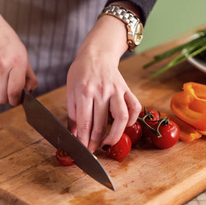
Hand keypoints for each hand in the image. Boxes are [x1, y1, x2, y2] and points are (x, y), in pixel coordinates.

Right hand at [0, 0, 37, 105]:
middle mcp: (3, 66)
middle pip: (2, 97)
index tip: (16, 101)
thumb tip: (29, 92)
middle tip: (8, 94)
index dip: (15, 100)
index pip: (15, 90)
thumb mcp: (23, 55)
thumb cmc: (8, 42)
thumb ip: (29, 76)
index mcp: (17, 63)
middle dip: (5, 99)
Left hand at [66, 14, 140, 151]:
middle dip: (95, 142)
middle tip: (92, 150)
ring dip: (116, 135)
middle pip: (100, 124)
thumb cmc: (80, 73)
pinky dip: (132, 120)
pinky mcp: (126, 89)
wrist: (97, 53)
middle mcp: (101, 92)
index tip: (82, 150)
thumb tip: (73, 136)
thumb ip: (72, 115)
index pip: (85, 123)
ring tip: (108, 143)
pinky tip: (125, 127)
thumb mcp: (70, 92)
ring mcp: (116, 90)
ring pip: (122, 118)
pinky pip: (135, 107)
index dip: (83, 140)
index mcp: (84, 92)